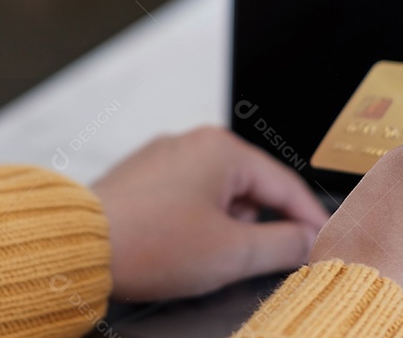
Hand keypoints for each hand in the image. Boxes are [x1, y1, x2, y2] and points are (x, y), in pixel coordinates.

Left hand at [93, 126, 329, 301]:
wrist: (79, 246)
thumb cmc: (149, 243)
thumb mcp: (231, 252)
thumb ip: (282, 245)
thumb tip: (307, 241)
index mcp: (222, 149)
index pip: (285, 184)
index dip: (309, 218)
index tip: (324, 243)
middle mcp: (192, 142)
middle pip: (251, 186)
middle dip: (264, 225)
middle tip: (273, 259)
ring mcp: (163, 157)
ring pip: (218, 193)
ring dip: (229, 226)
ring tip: (217, 259)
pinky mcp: (141, 177)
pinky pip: (187, 196)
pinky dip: (199, 221)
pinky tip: (187, 249)